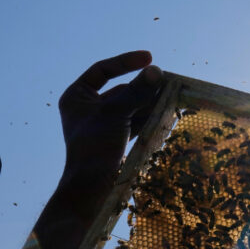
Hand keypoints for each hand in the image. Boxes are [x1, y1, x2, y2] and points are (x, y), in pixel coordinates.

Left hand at [57, 51, 162, 178]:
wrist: (91, 190)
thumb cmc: (94, 148)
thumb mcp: (115, 114)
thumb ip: (136, 92)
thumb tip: (157, 71)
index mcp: (77, 97)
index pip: (102, 70)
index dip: (125, 62)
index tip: (149, 58)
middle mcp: (88, 109)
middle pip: (120, 89)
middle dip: (143, 87)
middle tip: (168, 81)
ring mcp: (102, 125)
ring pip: (130, 107)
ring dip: (149, 102)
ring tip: (172, 96)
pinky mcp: (115, 140)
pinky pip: (134, 122)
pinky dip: (149, 118)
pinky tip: (166, 113)